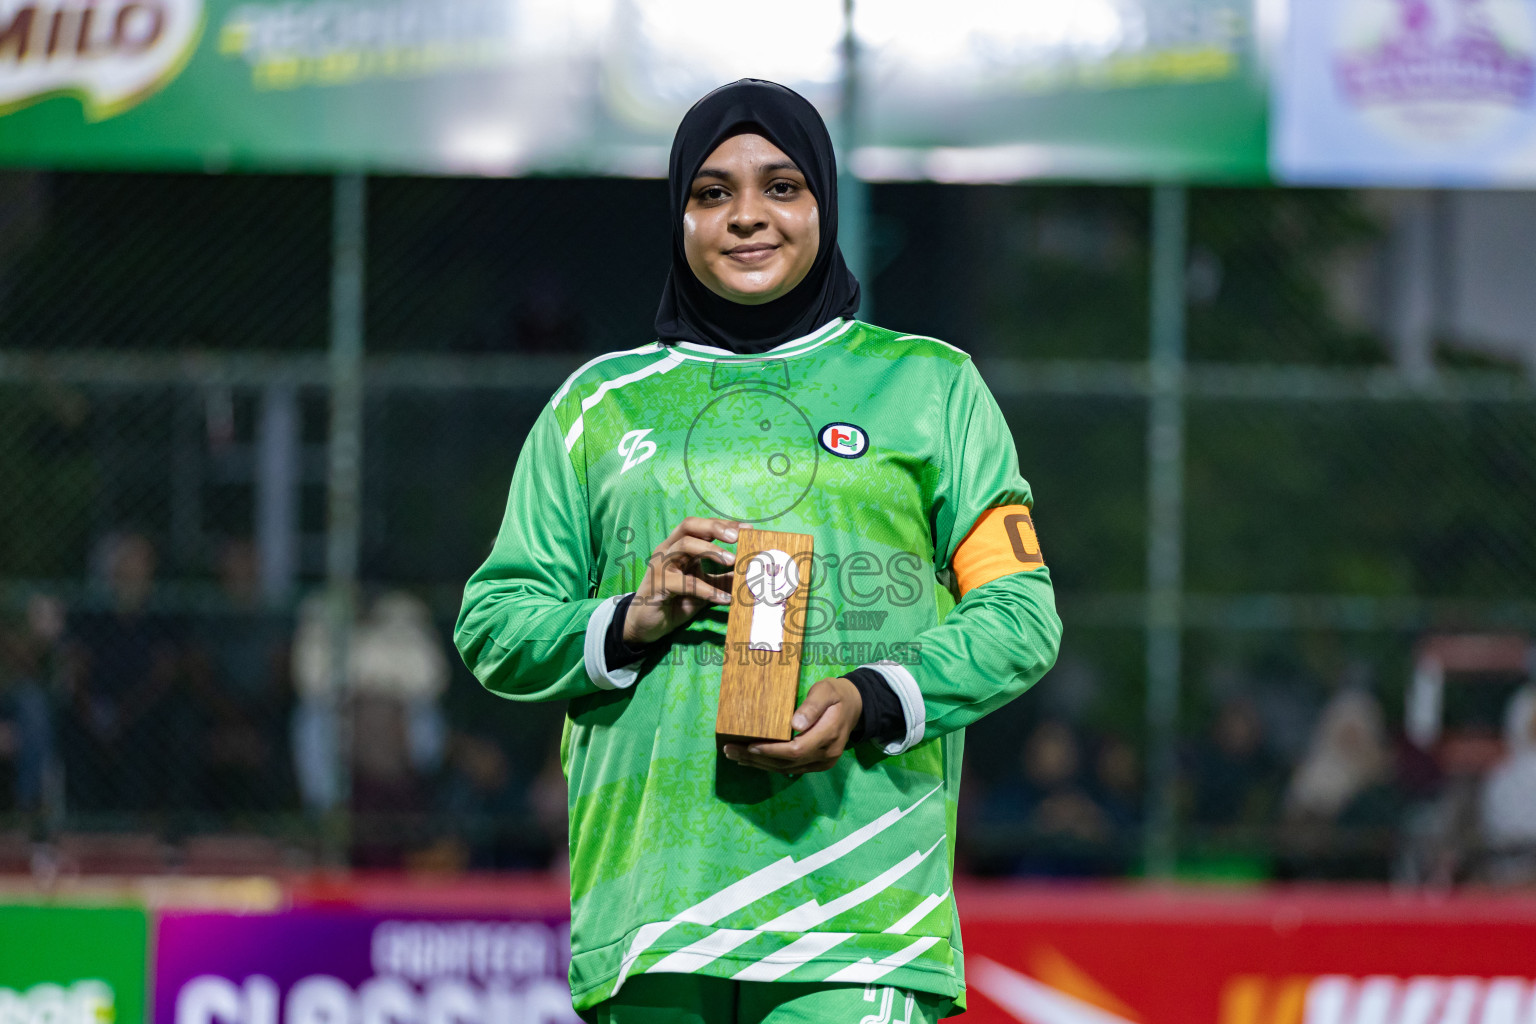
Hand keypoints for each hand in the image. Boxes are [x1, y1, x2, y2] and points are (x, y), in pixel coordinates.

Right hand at [624, 516, 740, 646]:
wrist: (647, 625)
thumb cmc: (675, 601)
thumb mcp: (704, 588)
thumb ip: (723, 579)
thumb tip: (748, 574)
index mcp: (679, 546)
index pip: (701, 526)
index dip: (724, 525)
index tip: (748, 529)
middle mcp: (668, 550)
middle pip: (689, 526)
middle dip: (715, 528)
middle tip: (737, 537)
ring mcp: (661, 566)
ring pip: (684, 546)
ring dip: (711, 551)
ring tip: (732, 561)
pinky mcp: (658, 585)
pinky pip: (684, 583)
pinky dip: (707, 590)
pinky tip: (724, 599)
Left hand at [723, 677, 862, 774]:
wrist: (855, 706)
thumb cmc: (836, 695)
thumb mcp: (826, 691)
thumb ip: (812, 706)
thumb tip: (795, 724)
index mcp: (829, 735)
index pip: (796, 749)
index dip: (771, 750)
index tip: (750, 746)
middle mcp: (826, 754)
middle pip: (787, 762)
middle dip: (757, 758)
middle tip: (730, 750)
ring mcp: (823, 762)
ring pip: (787, 769)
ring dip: (760, 764)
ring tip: (734, 756)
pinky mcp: (818, 765)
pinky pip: (791, 768)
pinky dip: (770, 765)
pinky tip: (753, 760)